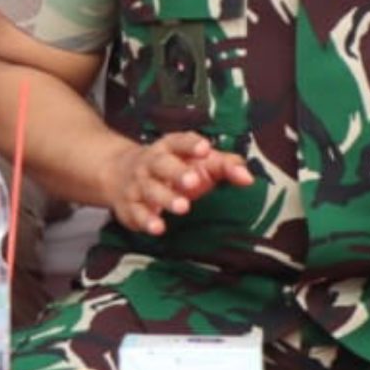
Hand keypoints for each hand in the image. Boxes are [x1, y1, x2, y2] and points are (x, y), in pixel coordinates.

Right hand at [100, 134, 253, 234]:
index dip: (190, 145)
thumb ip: (226, 166)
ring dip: (165, 198)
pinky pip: (136, 212)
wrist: (120, 174)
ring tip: (183, 207)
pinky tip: (158, 227)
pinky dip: (146, 220)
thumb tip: (248, 178)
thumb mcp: (199, 162)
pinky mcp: (130, 206)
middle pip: (162, 165)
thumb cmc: (173, 168)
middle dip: (177, 173)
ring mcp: (138, 184)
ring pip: (150, 190)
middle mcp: (151, 163)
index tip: (204, 149)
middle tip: (193, 182)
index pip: (179, 141)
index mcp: (169, 147)